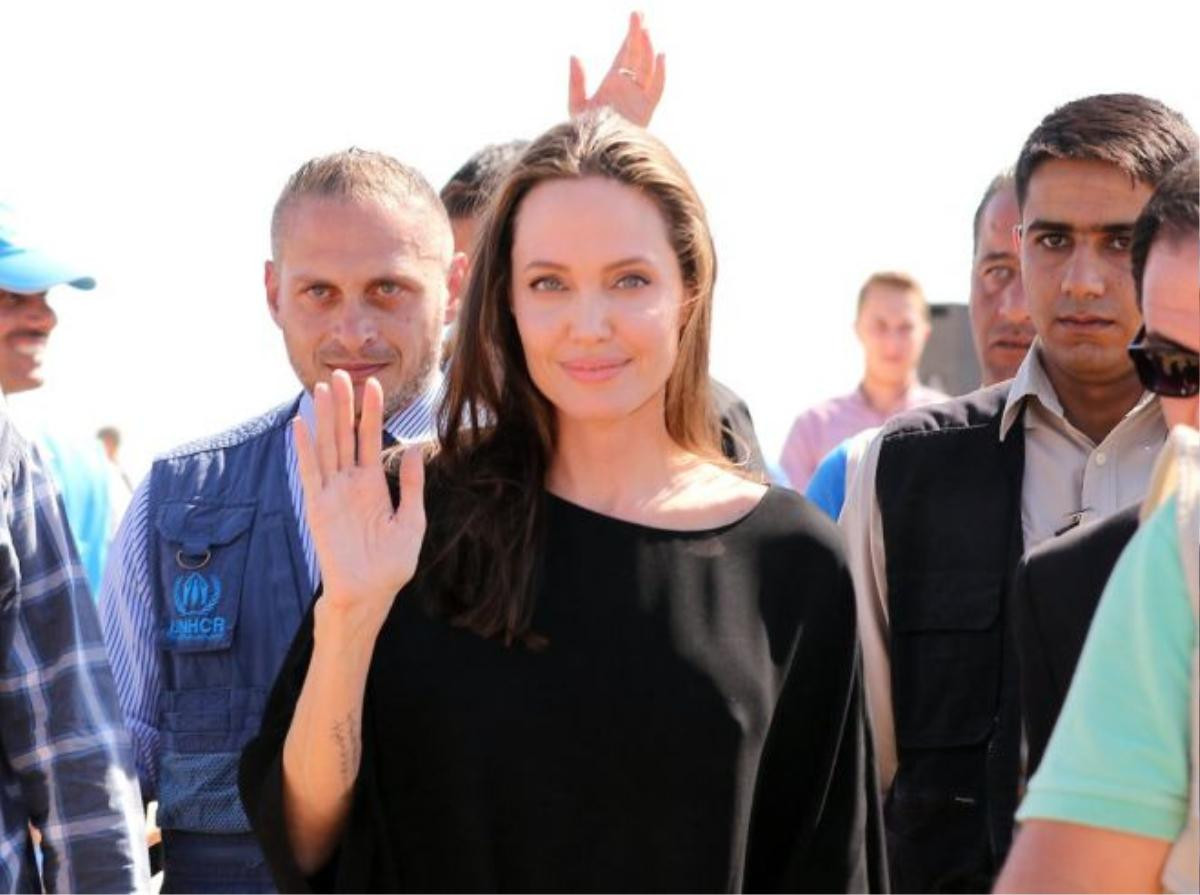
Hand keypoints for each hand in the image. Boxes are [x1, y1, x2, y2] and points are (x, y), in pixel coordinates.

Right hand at [294, 370, 425, 632]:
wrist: (369, 594)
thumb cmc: (391, 564)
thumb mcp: (412, 520)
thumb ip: (412, 484)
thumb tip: (418, 448)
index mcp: (373, 485)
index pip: (371, 440)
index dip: (371, 413)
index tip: (373, 384)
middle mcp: (350, 483)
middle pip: (345, 436)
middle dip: (343, 405)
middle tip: (340, 372)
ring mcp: (332, 493)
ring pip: (327, 446)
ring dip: (324, 418)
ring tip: (321, 388)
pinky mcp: (318, 507)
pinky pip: (310, 472)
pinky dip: (304, 449)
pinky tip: (300, 424)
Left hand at [568, 11, 664, 127]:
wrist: (599, 153)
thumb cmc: (586, 132)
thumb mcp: (577, 104)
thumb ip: (576, 81)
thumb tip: (574, 55)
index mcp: (613, 83)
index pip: (624, 55)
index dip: (629, 36)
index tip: (634, 17)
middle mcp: (629, 88)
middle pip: (636, 56)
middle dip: (638, 34)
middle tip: (639, 13)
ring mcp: (639, 98)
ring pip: (647, 67)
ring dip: (646, 48)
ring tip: (645, 29)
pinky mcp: (646, 110)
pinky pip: (657, 88)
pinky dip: (660, 73)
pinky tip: (660, 55)